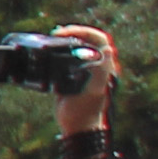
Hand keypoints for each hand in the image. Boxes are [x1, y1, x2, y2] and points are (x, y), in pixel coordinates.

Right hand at [51, 22, 120, 140]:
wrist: (77, 126)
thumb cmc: (86, 110)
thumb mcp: (94, 90)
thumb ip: (100, 71)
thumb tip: (109, 49)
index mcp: (104, 66)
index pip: (99, 39)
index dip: (84, 31)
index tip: (65, 33)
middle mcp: (96, 65)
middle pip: (87, 40)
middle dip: (73, 32)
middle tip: (57, 33)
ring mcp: (84, 70)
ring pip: (77, 47)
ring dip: (65, 39)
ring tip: (53, 37)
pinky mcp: (71, 76)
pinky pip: (67, 57)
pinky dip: (58, 49)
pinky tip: (49, 50)